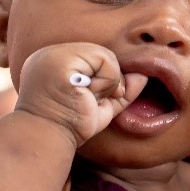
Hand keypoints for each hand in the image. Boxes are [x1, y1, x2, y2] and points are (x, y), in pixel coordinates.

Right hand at [13, 43, 148, 146]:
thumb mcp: (100, 104)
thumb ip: (119, 87)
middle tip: (88, 101)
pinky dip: (106, 82)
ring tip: (85, 98)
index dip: (103, 80)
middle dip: (106, 82)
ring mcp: (56, 52)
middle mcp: (52, 52)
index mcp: (54, 61)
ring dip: (106, 83)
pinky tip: (86, 94)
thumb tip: (142, 75)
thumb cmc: (70, 125)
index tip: (88, 100)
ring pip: (106, 56)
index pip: (93, 59)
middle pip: (101, 55)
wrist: (47, 138)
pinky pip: (105, 60)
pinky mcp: (64, 59)